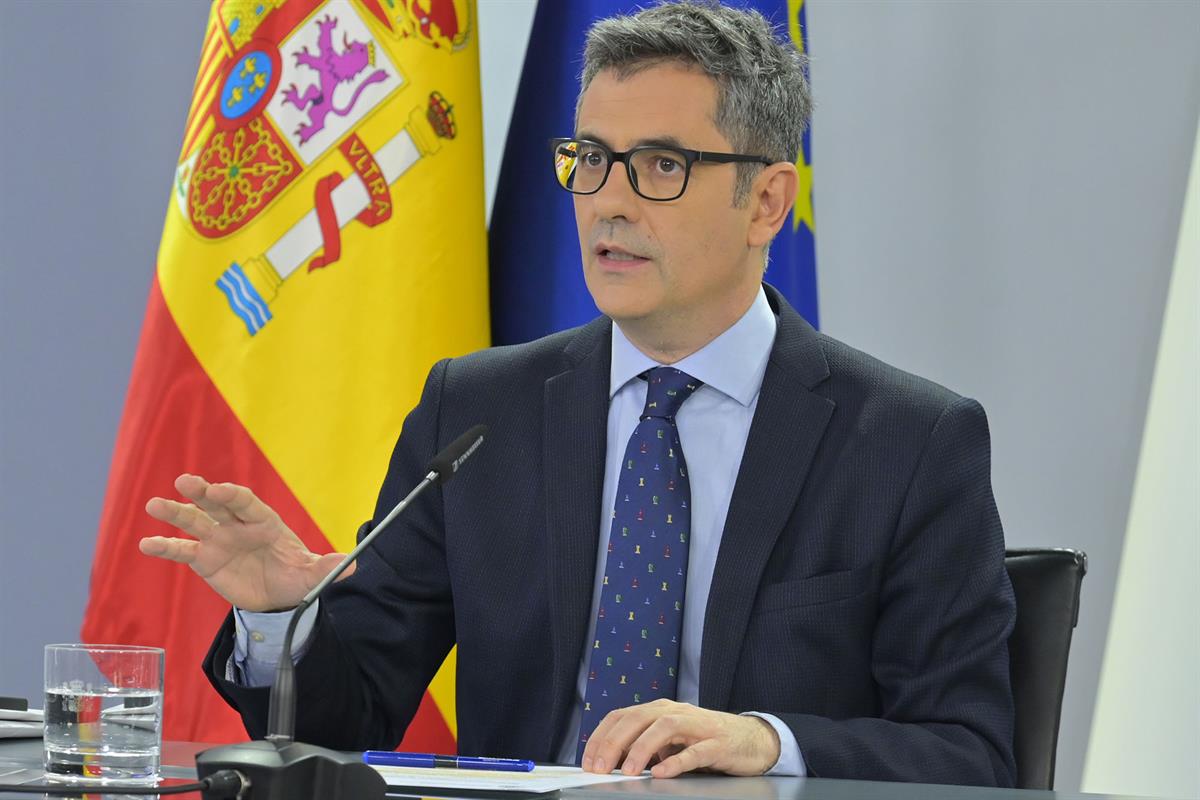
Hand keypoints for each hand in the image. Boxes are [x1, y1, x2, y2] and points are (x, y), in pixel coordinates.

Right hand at [139, 474, 352, 611]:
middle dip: (201, 492)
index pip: (245, 501)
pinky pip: (182, 550)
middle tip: (184, 482)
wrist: (276, 597)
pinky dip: (165, 546)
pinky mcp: (204, 558)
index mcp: (264, 521)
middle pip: (217, 504)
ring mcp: (218, 539)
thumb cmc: (294, 576)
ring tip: (154, 505)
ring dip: (175, 513)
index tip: (218, 489)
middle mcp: (237, 525)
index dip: (231, 494)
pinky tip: (147, 543)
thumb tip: (354, 565)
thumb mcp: (312, 575)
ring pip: (194, 522)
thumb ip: (328, 567)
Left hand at [581, 700, 780, 778]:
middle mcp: (675, 712)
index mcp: (659, 710)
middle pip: (637, 718)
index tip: (588, 761)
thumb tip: (611, 761)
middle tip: (600, 768)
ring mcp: (697, 726)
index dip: (601, 737)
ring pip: (664, 728)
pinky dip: (676, 761)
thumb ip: (644, 746)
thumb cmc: (705, 740)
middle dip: (614, 743)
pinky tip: (662, 773)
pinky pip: (695, 751)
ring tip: (627, 770)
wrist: (751, 739)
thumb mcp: (669, 741)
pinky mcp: (717, 743)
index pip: (621, 716)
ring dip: (641, 748)